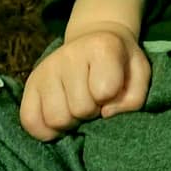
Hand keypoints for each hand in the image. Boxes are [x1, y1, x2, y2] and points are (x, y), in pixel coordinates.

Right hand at [19, 23, 150, 141]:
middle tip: (95, 100)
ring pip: (55, 119)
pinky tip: (61, 116)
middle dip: (91, 112)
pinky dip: (46, 129)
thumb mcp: (140, 75)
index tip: (113, 90)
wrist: (95, 40)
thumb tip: (105, 114)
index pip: (104, 91)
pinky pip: (30, 121)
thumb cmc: (121, 63)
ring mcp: (46, 68)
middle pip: (80, 109)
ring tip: (78, 106)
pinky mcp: (30, 83)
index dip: (112, 98)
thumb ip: (134, 98)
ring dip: (70, 121)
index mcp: (101, 47)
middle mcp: (69, 54)